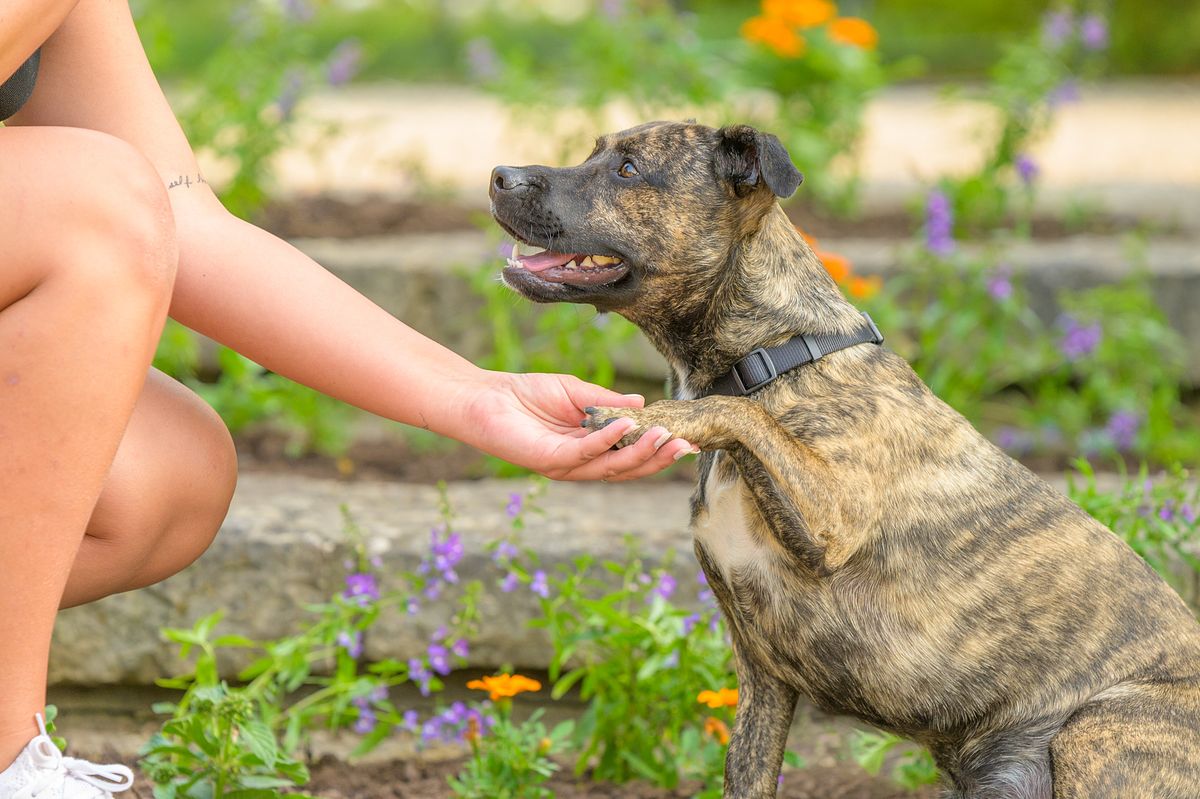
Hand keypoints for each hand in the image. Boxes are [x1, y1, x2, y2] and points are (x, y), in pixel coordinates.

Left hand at [459, 371, 695, 480]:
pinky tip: (627, 427)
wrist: (485, 397)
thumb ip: (608, 403)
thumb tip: (642, 407)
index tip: (686, 441)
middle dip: (657, 459)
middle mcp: (580, 463)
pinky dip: (607, 440)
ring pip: (611, 466)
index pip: (629, 455)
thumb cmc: (526, 394)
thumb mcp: (576, 393)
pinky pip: (585, 453)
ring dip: (640, 453)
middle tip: (685, 447)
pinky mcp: (550, 460)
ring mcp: (566, 465)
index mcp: (589, 449)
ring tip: (665, 437)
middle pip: (626, 468)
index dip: (657, 451)